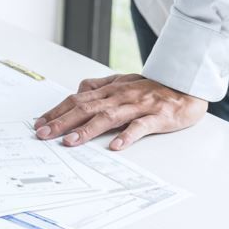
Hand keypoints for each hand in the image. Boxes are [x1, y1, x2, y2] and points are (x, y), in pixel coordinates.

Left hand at [34, 73, 206, 149]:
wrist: (188, 83)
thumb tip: (78, 89)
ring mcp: (138, 105)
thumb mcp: (123, 82)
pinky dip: (128, 135)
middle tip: (43, 135)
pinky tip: (116, 146)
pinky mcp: (157, 116)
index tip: (39, 124)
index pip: (76, 99)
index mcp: (110, 90)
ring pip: (109, 116)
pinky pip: (141, 126)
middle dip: (62, 122)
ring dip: (88, 130)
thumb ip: (100, 86)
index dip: (56, 111)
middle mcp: (120, 96)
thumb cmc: (154, 86)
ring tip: (70, 142)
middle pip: (86, 108)